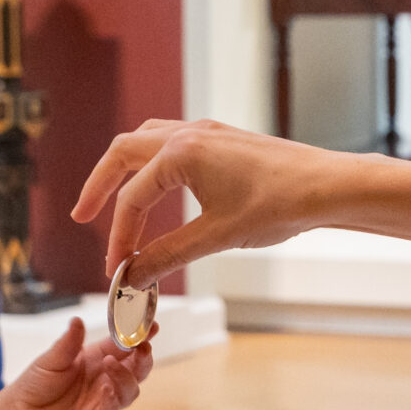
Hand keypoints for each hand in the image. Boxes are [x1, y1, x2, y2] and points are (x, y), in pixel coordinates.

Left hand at [0, 318, 153, 409]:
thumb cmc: (37, 383)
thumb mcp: (52, 358)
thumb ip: (68, 343)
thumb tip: (77, 320)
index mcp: (99, 359)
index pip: (126, 346)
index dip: (140, 335)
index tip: (152, 325)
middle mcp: (107, 379)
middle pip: (138, 370)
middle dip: (144, 357)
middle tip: (143, 346)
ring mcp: (104, 401)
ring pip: (130, 391)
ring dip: (126, 376)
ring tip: (110, 363)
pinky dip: (112, 401)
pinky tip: (106, 389)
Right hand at [72, 120, 360, 284]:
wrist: (328, 185)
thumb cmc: (279, 206)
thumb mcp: (216, 237)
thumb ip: (167, 255)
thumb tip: (130, 277)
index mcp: (180, 154)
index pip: (133, 199)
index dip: (120, 238)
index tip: (117, 270)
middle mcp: (187, 133)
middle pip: (122, 153)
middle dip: (100, 186)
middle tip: (82, 217)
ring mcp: (205, 132)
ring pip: (145, 141)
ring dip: (124, 170)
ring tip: (112, 199)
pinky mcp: (221, 139)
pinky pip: (170, 142)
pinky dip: (151, 163)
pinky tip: (156, 186)